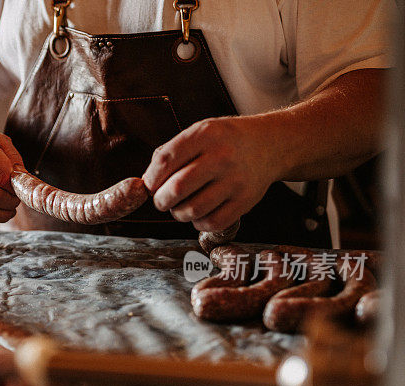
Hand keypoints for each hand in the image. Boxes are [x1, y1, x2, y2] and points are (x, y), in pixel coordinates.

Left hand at [142, 116, 279, 231]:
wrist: (270, 144)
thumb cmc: (224, 141)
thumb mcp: (199, 133)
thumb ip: (171, 154)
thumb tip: (145, 184)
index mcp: (205, 135)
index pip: (165, 161)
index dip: (151, 179)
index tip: (150, 186)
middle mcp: (222, 156)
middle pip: (177, 189)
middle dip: (161, 200)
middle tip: (162, 201)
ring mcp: (236, 180)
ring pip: (193, 210)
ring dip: (179, 214)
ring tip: (181, 207)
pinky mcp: (246, 200)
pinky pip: (212, 222)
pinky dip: (198, 223)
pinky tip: (200, 213)